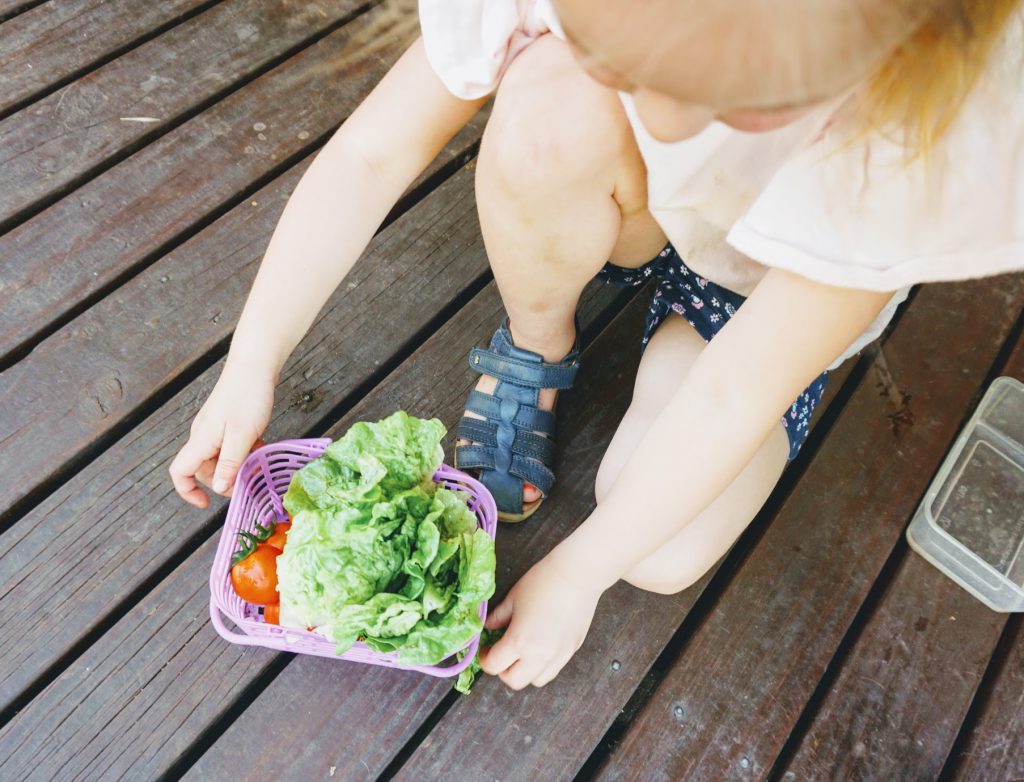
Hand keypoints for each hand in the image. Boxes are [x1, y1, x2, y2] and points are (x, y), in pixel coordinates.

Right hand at [169, 359, 274, 507]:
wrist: (255, 365)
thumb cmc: (248, 396)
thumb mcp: (242, 436)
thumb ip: (230, 463)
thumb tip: (220, 488)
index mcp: (201, 440)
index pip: (180, 472)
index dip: (187, 492)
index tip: (206, 504)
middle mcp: (202, 435)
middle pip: (204, 470)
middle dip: (225, 480)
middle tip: (249, 480)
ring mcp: (214, 428)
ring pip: (221, 458)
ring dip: (238, 466)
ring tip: (259, 463)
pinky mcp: (226, 422)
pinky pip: (231, 446)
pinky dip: (244, 452)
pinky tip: (260, 448)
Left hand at [478, 554, 601, 689]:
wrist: (577, 576)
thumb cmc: (543, 582)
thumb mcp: (513, 598)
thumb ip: (498, 616)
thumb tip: (487, 627)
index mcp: (519, 641)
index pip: (494, 666)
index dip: (485, 659)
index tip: (486, 650)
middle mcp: (539, 655)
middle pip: (514, 681)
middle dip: (503, 670)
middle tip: (502, 654)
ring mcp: (558, 656)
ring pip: (536, 681)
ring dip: (525, 672)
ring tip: (522, 653)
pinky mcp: (571, 651)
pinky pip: (554, 670)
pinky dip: (543, 666)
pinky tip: (540, 648)